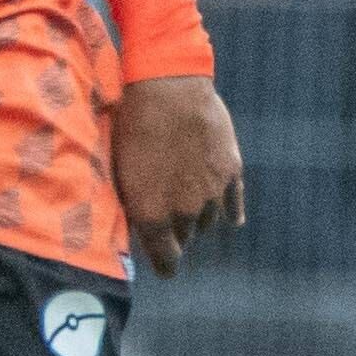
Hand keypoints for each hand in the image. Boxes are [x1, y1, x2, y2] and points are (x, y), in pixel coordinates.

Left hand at [113, 74, 244, 275]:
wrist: (169, 86)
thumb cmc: (133, 124)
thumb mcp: (121, 167)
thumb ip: (132, 202)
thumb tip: (136, 224)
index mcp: (152, 214)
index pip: (165, 258)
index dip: (165, 265)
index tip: (166, 269)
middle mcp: (185, 211)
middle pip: (185, 236)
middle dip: (176, 232)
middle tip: (168, 221)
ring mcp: (212, 192)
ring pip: (208, 220)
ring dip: (198, 217)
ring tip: (190, 205)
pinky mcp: (231, 171)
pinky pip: (234, 203)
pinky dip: (232, 211)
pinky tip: (233, 219)